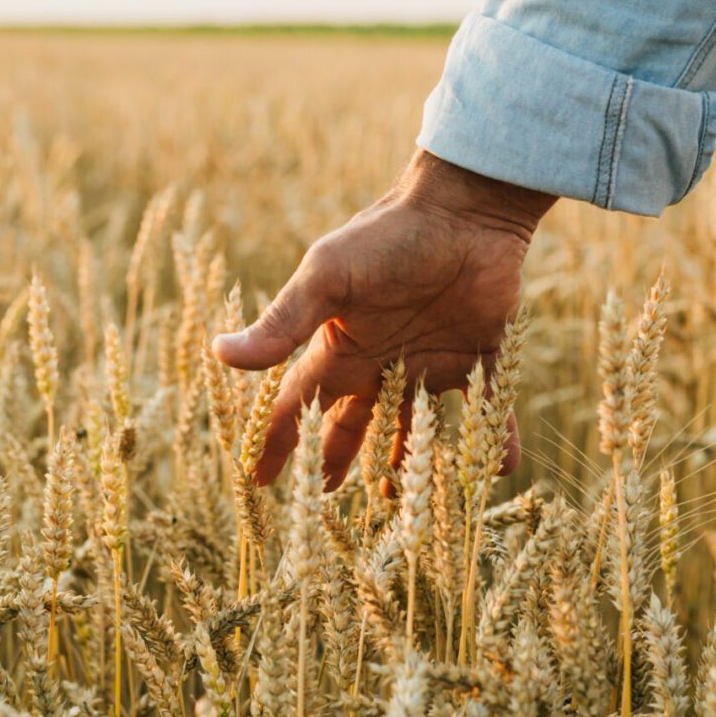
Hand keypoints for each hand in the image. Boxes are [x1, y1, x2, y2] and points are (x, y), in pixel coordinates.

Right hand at [211, 149, 555, 487]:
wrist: (465, 209)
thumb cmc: (389, 236)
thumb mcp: (328, 277)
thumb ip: (283, 321)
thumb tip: (218, 354)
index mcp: (344, 346)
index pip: (301, 402)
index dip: (280, 440)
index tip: (260, 478)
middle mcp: (385, 360)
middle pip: (356, 424)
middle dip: (339, 460)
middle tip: (327, 501)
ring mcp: (434, 361)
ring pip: (420, 429)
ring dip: (412, 464)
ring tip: (406, 507)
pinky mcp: (483, 357)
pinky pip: (491, 408)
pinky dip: (495, 440)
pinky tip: (497, 468)